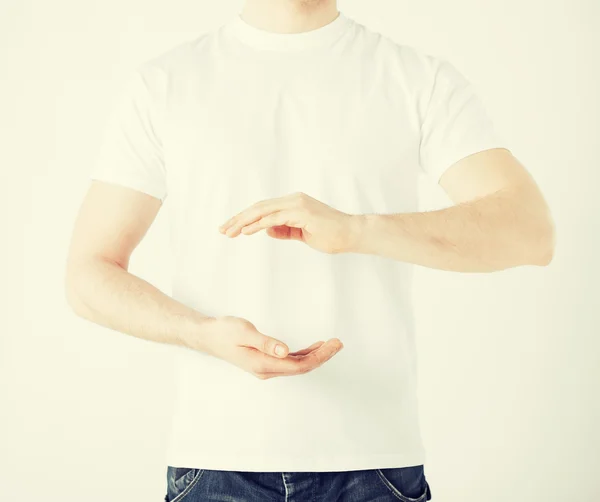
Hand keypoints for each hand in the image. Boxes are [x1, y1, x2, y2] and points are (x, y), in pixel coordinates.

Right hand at [202, 316, 343, 379]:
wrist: (208, 336)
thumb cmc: (224, 332)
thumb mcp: (245, 333)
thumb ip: (266, 343)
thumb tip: (285, 351)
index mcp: (263, 365)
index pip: (299, 366)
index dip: (320, 357)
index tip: (334, 345)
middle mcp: (267, 370)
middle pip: (302, 367)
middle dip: (323, 356)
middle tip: (339, 343)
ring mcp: (267, 367)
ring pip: (298, 364)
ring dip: (316, 355)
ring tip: (333, 344)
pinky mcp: (266, 360)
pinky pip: (290, 361)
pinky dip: (305, 354)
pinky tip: (315, 347)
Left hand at [218, 192, 361, 253]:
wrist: (352, 234)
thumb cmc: (331, 235)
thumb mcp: (302, 234)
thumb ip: (285, 231)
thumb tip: (266, 230)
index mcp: (293, 203)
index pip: (263, 209)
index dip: (245, 218)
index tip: (231, 228)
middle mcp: (293, 200)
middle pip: (258, 207)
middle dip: (238, 218)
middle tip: (222, 229)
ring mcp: (297, 204)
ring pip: (262, 210)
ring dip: (243, 221)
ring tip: (229, 231)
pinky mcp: (301, 212)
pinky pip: (274, 218)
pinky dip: (257, 224)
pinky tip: (245, 231)